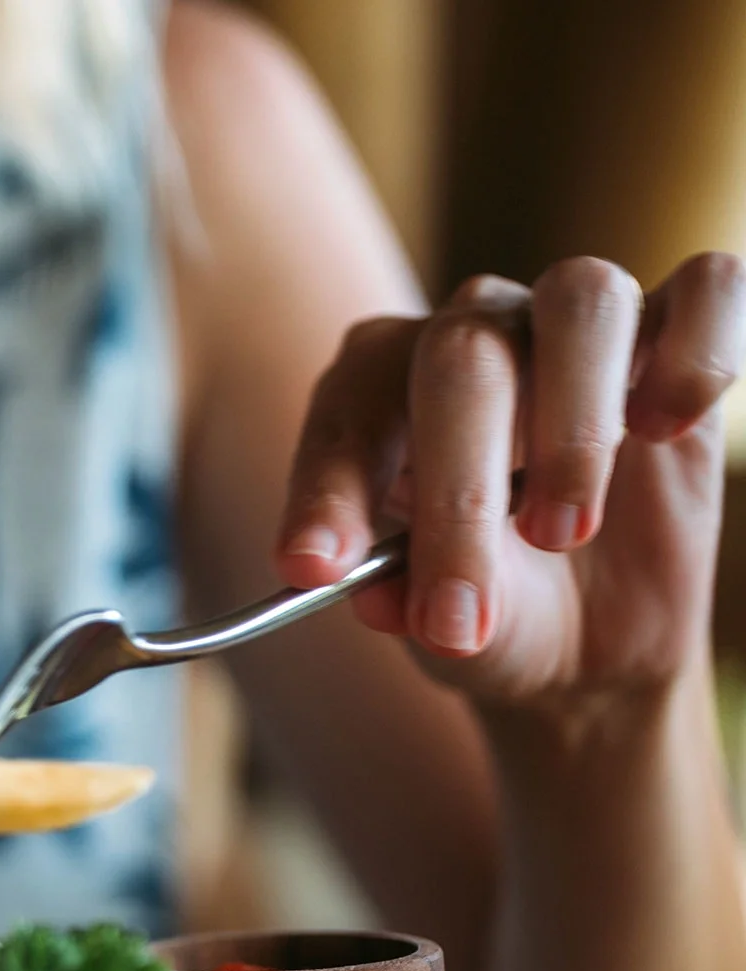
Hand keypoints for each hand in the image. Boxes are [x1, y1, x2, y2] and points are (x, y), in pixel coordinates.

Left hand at [275, 253, 745, 713]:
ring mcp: (576, 321)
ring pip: (581, 300)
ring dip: (571, 428)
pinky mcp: (684, 331)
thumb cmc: (488, 606)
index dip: (328, 490)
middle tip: (460, 611)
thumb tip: (378, 596)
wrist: (590, 633)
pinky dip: (695, 351)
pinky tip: (665, 428)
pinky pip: (712, 288)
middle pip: (461, 357)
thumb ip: (407, 600)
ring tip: (562, 534)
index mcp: (381, 387)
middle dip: (459, 492)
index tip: (314, 569)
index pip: (348, 410)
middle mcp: (472, 330)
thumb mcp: (440, 627)